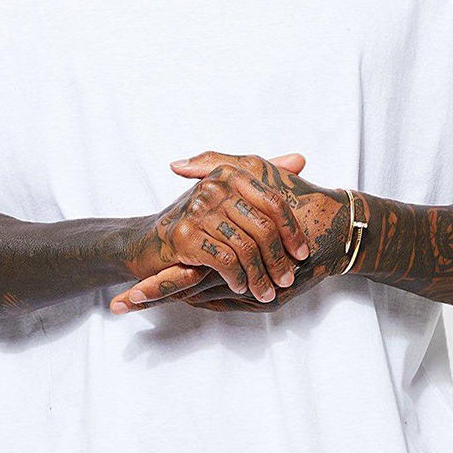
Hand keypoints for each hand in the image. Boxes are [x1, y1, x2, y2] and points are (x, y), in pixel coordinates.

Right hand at [112, 153, 310, 312]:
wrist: (149, 242)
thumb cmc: (196, 221)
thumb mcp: (230, 196)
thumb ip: (264, 176)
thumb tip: (300, 159)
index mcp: (230, 174)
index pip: (273, 202)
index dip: (291, 230)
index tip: (302, 254)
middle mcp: (214, 186)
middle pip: (262, 227)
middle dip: (277, 259)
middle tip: (287, 280)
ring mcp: (197, 210)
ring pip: (245, 249)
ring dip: (259, 276)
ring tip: (266, 293)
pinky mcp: (185, 236)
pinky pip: (225, 261)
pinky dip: (237, 278)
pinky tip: (240, 286)